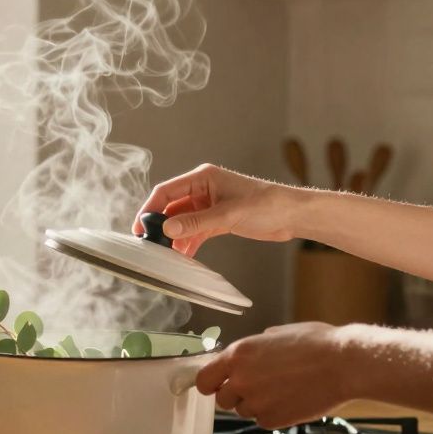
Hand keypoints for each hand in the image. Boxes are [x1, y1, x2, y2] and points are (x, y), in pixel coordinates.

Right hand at [133, 164, 299, 256]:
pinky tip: (183, 256)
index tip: (140, 227)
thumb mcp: (229, 214)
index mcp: (203, 178)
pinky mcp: (218, 220)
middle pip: (171, 207)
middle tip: (150, 245)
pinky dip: (188, 243)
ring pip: (182, 221)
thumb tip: (167, 228)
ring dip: (174, 237)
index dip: (150, 208)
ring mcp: (209, 206)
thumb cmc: (266, 205)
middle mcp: (203, 190)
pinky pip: (195, 231)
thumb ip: (197, 222)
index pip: (167, 191)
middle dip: (160, 225)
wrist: (292, 215)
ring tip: (166, 254)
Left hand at [196, 322, 353, 428]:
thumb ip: (256, 346)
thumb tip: (251, 351)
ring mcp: (256, 402)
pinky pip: (263, 421)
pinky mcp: (272, 420)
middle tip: (259, 387)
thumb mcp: (279, 334)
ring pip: (243, 411)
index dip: (210, 383)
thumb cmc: (318, 345)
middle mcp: (242, 379)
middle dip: (237, 395)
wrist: (345, 365)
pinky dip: (273, 414)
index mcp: (239, 354)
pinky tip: (291, 400)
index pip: (204, 378)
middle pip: (223, 399)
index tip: (217, 384)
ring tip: (281, 391)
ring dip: (256, 404)